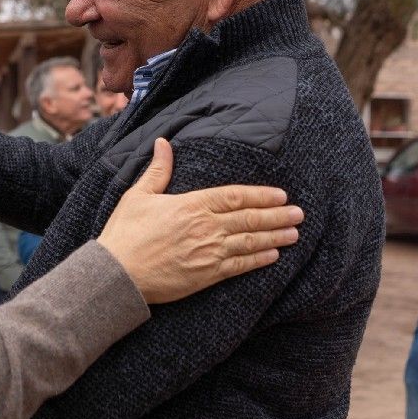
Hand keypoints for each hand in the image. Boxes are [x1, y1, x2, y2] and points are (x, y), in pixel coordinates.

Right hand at [98, 138, 301, 303]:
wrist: (118, 273)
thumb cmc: (125, 233)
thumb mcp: (138, 195)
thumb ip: (158, 170)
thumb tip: (164, 142)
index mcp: (191, 204)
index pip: (235, 196)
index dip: (260, 195)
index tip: (280, 195)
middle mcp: (205, 227)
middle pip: (249, 218)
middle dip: (277, 215)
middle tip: (299, 213)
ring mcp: (208, 252)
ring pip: (249, 242)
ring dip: (275, 236)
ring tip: (294, 233)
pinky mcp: (206, 275)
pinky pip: (240, 266)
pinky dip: (258, 260)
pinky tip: (273, 256)